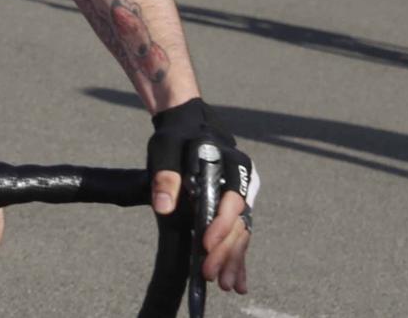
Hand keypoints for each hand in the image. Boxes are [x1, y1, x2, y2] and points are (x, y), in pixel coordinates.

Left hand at [147, 98, 254, 294]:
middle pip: (238, 222)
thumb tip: (163, 206)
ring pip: (241, 232)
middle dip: (225, 252)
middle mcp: (244, 180)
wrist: (188, 122)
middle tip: (211, 276)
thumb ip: (166, 176)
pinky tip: (237, 281)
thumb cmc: (176, 134)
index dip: (220, 225)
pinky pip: (239, 233)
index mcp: (232, 163)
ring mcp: (242, 194)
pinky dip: (237, 256)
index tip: (205, 245)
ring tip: (224, 285)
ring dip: (233, 259)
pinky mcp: (234, 206)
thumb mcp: (166, 147)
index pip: (232, 200)